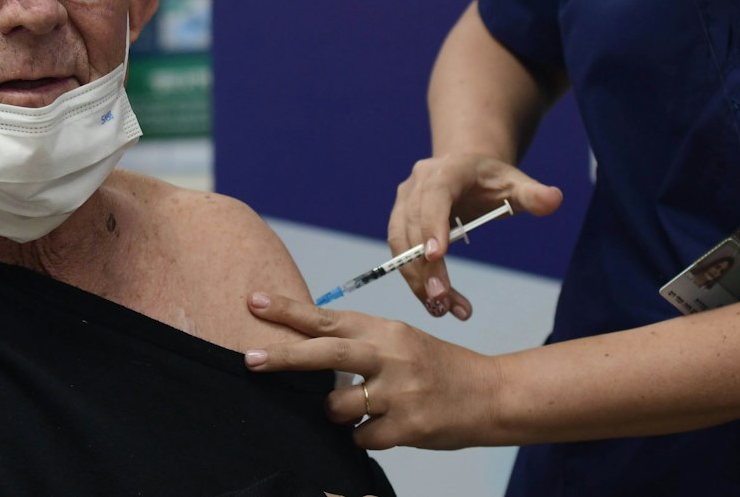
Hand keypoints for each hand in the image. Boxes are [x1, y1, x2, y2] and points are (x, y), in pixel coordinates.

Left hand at [243, 292, 502, 449]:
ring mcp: (399, 391)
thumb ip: (360, 344)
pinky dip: (366, 437)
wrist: (491, 394)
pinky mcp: (408, 426)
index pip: (328, 318)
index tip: (254, 302)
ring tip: (363, 409)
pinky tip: (389, 428)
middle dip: (283, 357)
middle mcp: (390, 355)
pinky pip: (361, 438)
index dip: (288, 311)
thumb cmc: (438, 368)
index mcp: (386, 330)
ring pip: (337, 407)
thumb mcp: (402, 342)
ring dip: (337, 413)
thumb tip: (308, 354)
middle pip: (325, 355)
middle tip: (249, 358)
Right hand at [388, 154, 561, 319]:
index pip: (435, 195)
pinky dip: (416, 281)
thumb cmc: (492, 181)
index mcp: (446, 170)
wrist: (467, 174)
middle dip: (424, 266)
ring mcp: (404, 204)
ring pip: (401, 244)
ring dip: (416, 279)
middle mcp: (417, 184)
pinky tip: (437, 303)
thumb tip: (555, 199)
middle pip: (414, 225)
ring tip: (441, 308)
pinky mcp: (400, 224)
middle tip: (441, 299)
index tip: (436, 256)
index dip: (432, 224)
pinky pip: (401, 255)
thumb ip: (534, 194)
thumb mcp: (515, 183)